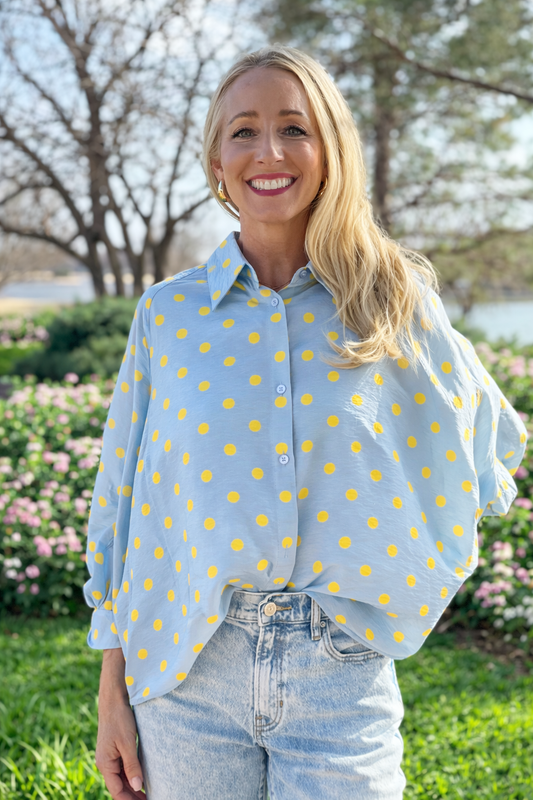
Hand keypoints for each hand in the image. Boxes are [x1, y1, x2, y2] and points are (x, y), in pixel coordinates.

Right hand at [95, 648, 145, 798]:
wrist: (113, 699)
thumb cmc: (119, 719)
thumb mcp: (127, 742)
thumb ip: (132, 766)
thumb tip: (137, 787)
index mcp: (105, 764)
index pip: (117, 791)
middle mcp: (105, 763)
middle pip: (119, 787)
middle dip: (132, 796)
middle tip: (150, 799)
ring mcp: (109, 757)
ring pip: (121, 778)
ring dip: (133, 787)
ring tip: (148, 794)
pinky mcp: (114, 750)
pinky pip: (123, 768)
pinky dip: (132, 775)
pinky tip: (142, 778)